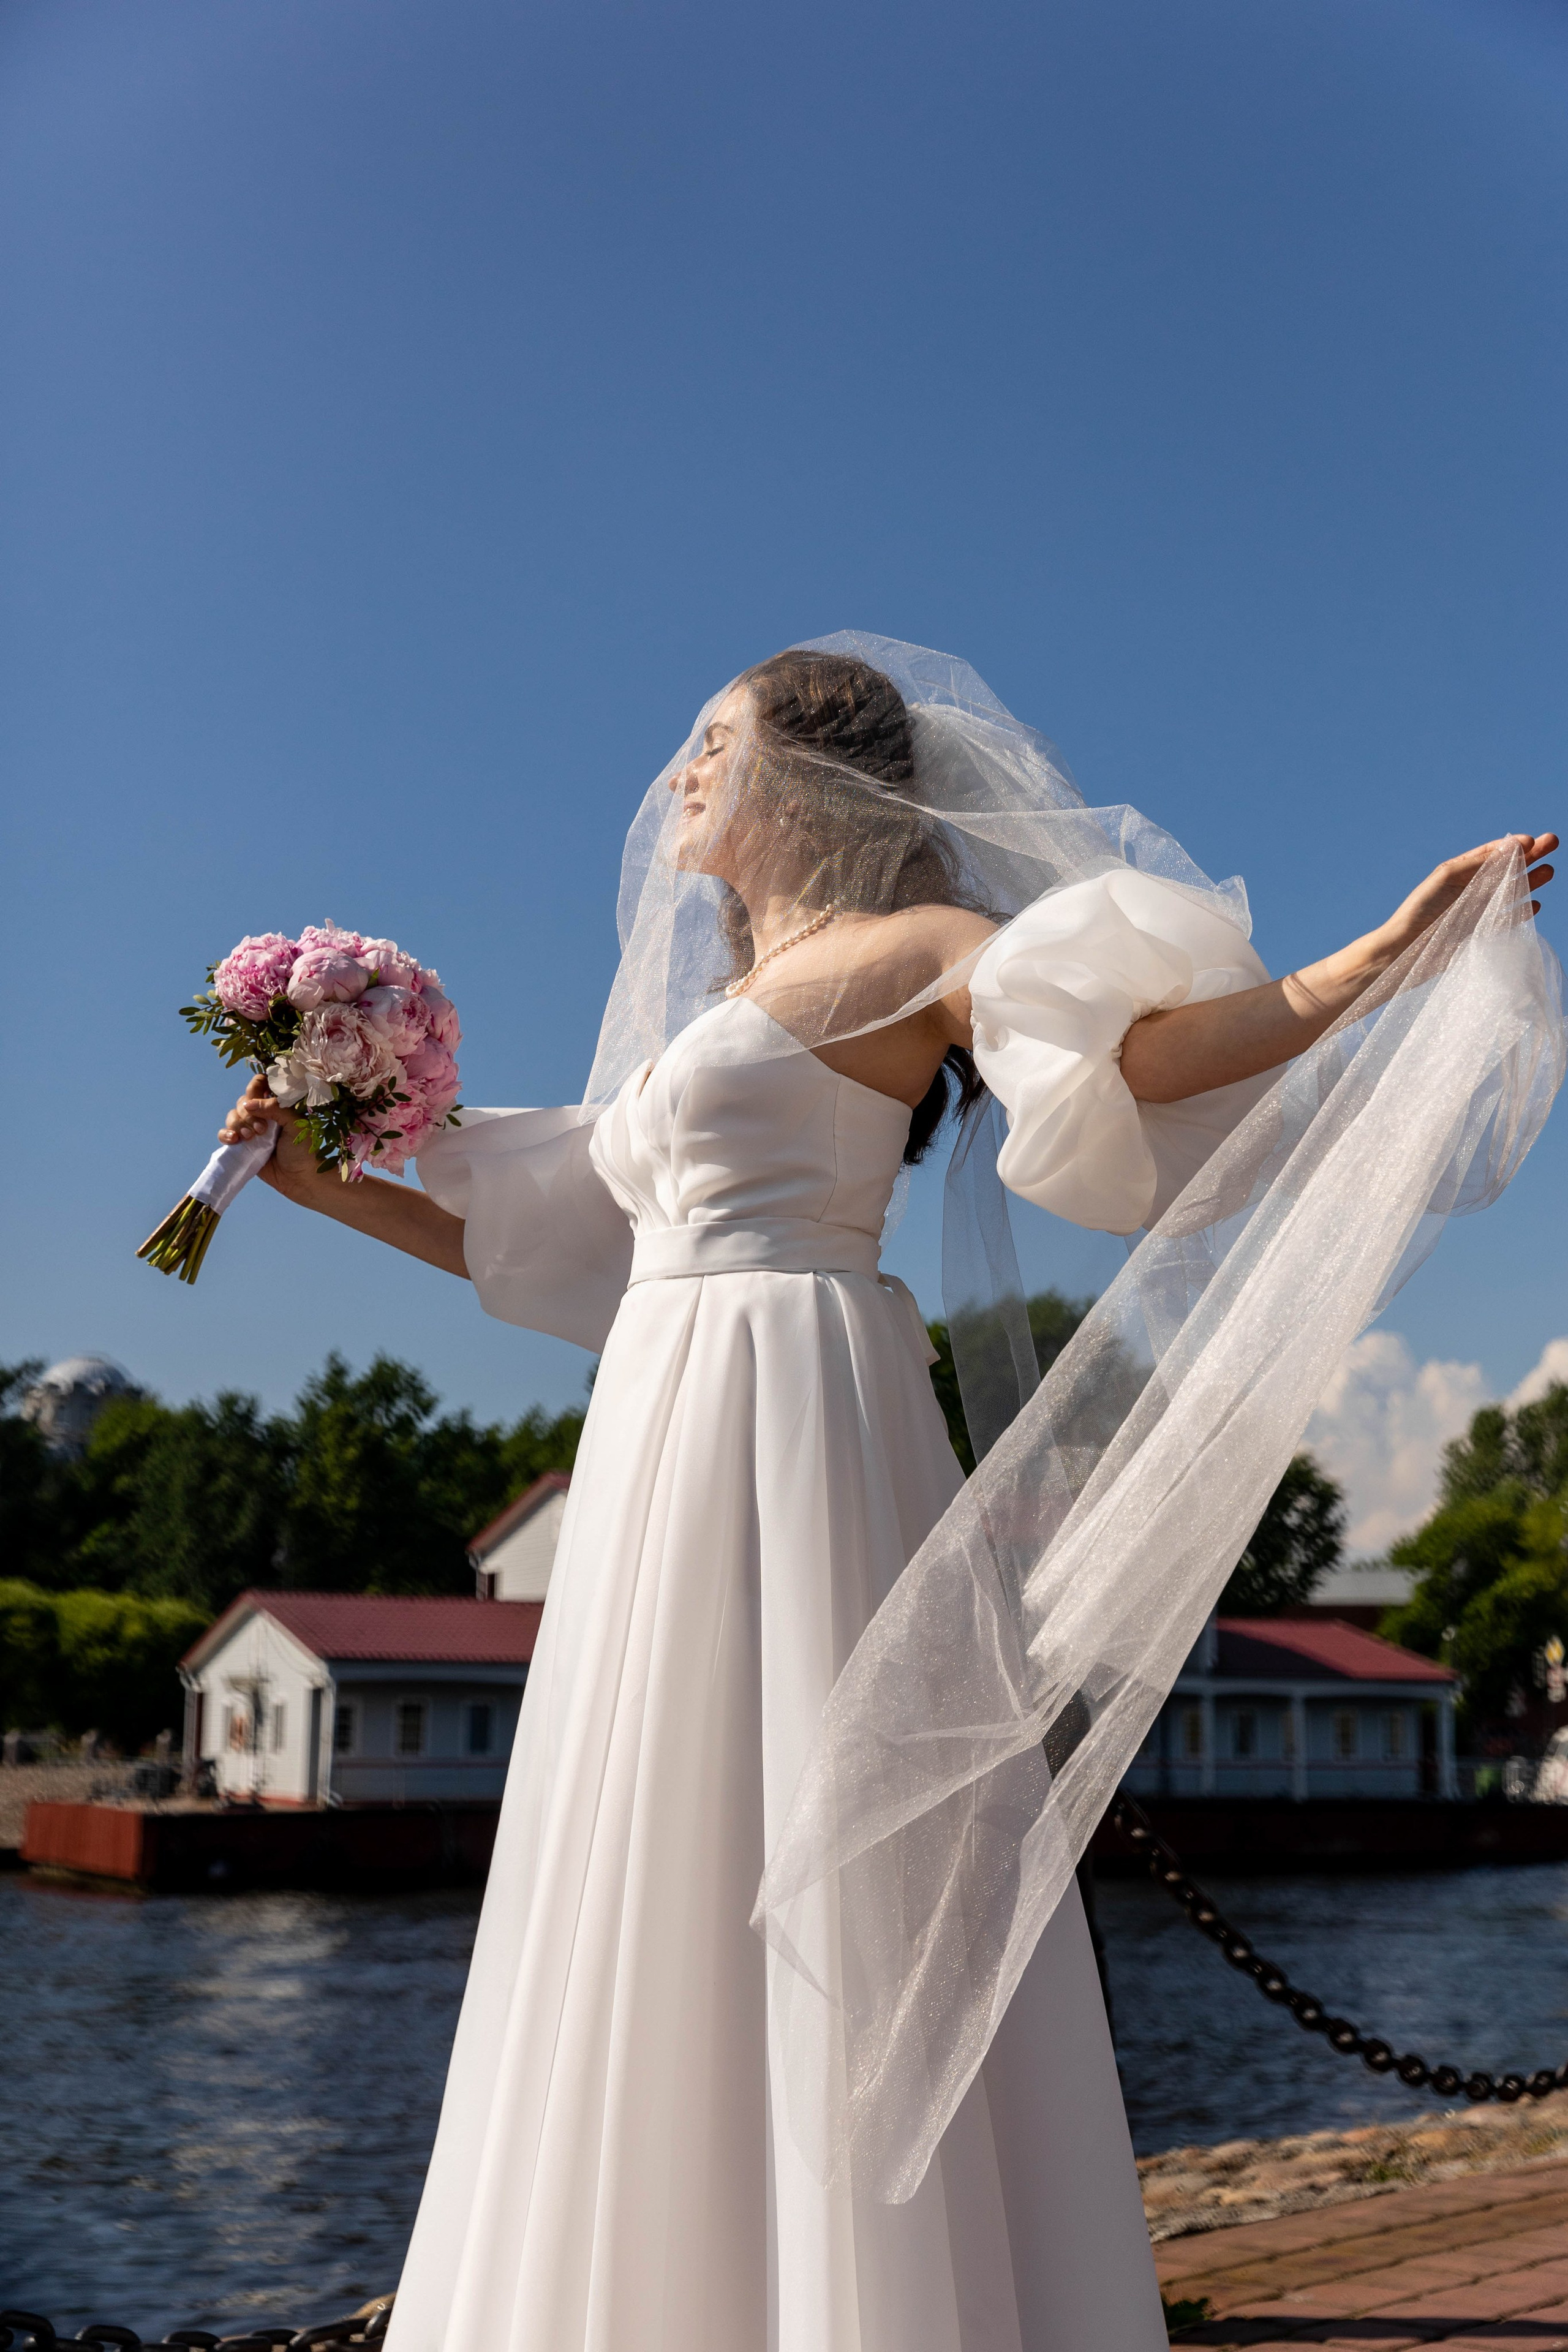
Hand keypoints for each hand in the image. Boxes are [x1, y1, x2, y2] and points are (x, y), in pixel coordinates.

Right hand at [219, 1074, 316, 1192]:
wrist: (299, 1179)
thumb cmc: (303, 1150)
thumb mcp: (296, 1124)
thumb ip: (275, 1108)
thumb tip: (249, 1104)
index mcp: (277, 1105)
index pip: (260, 1084)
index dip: (256, 1088)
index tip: (259, 1099)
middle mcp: (262, 1114)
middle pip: (243, 1101)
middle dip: (248, 1114)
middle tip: (261, 1130)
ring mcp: (250, 1129)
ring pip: (232, 1115)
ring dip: (237, 1124)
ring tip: (250, 1138)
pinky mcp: (242, 1145)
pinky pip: (225, 1133)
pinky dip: (225, 1134)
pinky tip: (233, 1140)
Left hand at [1372, 834, 1556, 965]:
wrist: (1405, 950)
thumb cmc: (1420, 910)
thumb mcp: (1447, 878)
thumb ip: (1479, 863)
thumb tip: (1513, 845)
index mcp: (1460, 872)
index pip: (1493, 853)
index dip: (1514, 846)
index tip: (1533, 840)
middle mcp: (1470, 889)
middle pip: (1507, 869)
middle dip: (1530, 856)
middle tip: (1553, 842)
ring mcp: (1476, 911)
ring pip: (1510, 892)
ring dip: (1530, 881)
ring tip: (1550, 871)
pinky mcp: (1479, 933)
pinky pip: (1505, 919)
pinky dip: (1520, 911)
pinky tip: (1535, 904)